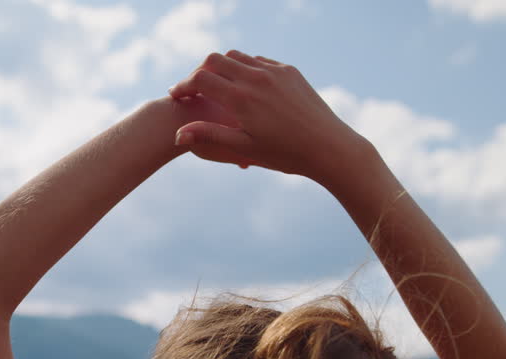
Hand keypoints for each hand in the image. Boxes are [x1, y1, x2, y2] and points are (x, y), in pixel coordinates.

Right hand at [168, 51, 367, 180]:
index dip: (183, 86)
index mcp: (241, 99)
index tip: (176, 96)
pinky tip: (244, 85)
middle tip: (194, 89)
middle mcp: (256, 78)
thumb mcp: (243, 148)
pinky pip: (259, 60)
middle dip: (200, 72)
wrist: (329, 147)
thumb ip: (209, 136)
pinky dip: (245, 68)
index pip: (201, 79)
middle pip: (215, 60)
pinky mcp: (289, 71)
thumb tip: (177, 135)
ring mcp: (274, 71)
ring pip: (237, 56)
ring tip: (217, 87)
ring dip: (222, 68)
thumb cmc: (284, 154)